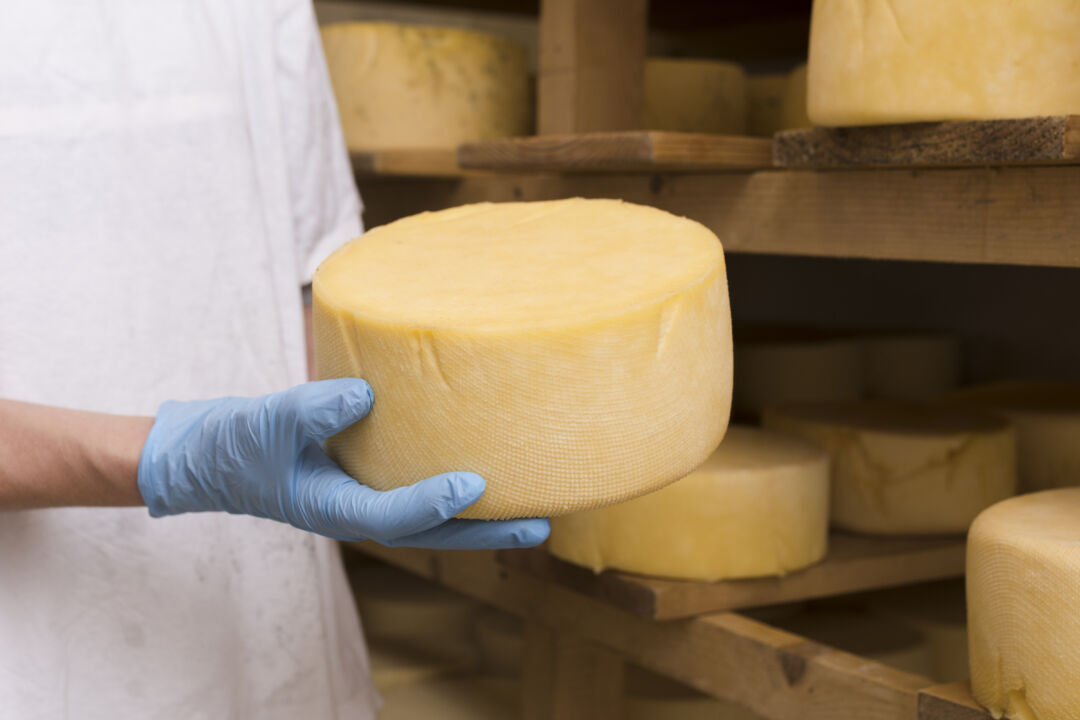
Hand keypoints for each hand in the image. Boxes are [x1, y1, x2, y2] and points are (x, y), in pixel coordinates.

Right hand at [136, 378, 548, 547]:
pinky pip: (422, 495)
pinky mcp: (370, 483)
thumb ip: (310, 410)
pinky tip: (493, 477)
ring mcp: (367, 501)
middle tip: (541, 527)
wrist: (215, 454)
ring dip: (483, 521)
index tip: (476, 485)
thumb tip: (364, 394)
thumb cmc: (237, 442)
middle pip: (434, 533)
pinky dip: (457, 494)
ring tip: (538, 511)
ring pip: (435, 522)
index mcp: (333, 509)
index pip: (394, 516)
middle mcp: (359, 513)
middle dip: (486, 533)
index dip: (435, 503)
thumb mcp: (266, 422)